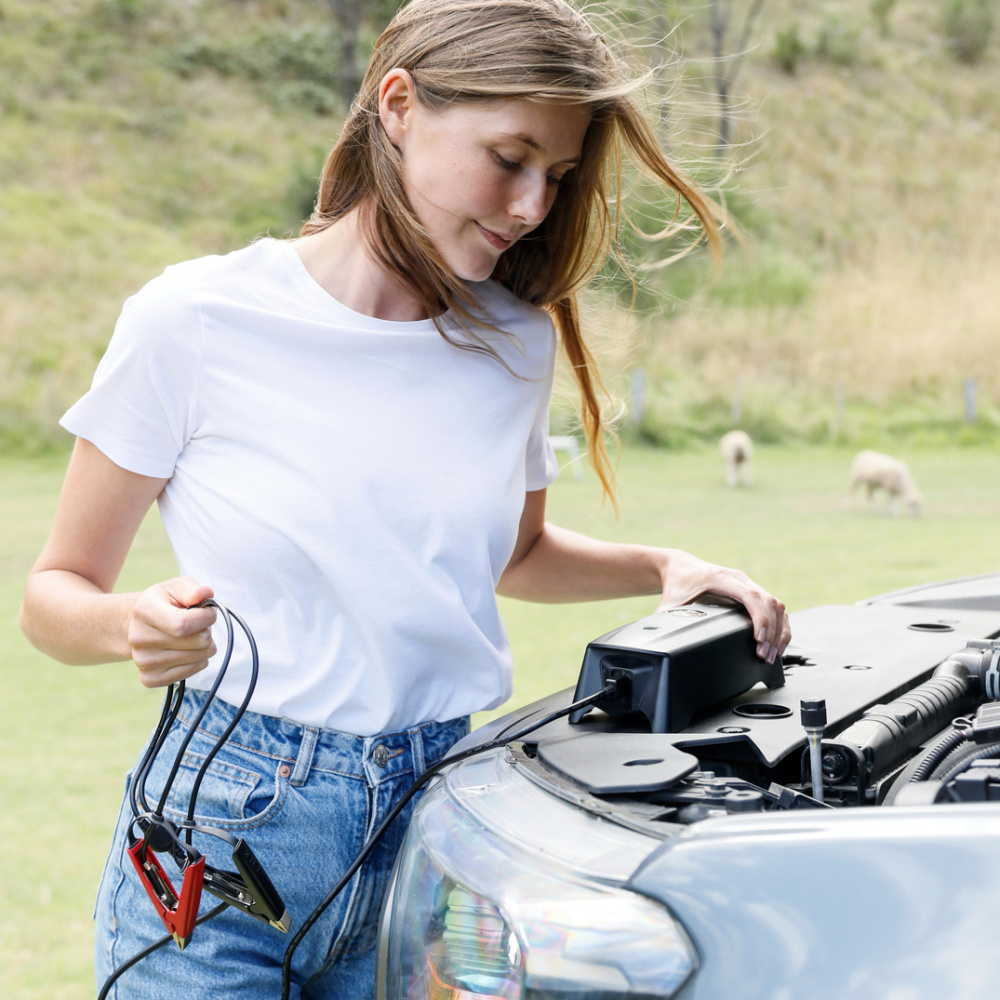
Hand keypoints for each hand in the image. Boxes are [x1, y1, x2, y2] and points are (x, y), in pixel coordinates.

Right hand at [127, 577, 216, 686]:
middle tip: (197, 625)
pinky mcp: (149, 678)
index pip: (185, 624)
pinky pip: (190, 673)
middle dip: (207, 631)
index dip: (206, 617)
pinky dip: (197, 662)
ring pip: (198, 658)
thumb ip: (192, 589)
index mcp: (144, 610)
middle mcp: (139, 638)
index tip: (208, 612)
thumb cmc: (164, 603)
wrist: (139, 625)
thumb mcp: (177, 587)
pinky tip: (186, 651)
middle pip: (197, 642)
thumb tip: (205, 593)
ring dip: (203, 647)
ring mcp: (142, 661)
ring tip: (189, 637)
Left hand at [655, 549, 789, 663]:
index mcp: (721, 578)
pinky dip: (779, 625)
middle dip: (770, 632)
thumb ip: (664, 618)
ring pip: (776, 605)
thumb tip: (657, 636)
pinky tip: (777, 643)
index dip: (759, 618)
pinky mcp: (752, 592)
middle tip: (764, 656)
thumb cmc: (677, 583)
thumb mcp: (669, 602)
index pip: (750, 596)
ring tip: (772, 654)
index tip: (759, 639)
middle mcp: (739, 579)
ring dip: (778, 630)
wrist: (681, 567)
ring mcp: (749, 584)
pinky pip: (775, 607)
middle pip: (768, 602)